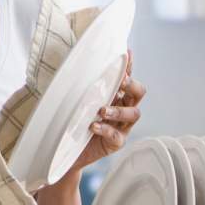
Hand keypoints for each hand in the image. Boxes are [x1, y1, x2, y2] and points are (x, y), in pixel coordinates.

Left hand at [71, 49, 146, 172]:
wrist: (65, 151)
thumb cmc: (71, 123)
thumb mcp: (74, 102)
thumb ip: (79, 89)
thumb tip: (70, 68)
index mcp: (114, 96)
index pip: (125, 78)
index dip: (128, 66)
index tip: (126, 53)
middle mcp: (122, 109)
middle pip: (138, 93)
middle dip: (132, 85)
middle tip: (121, 82)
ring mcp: (121, 126)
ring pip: (133, 114)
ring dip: (118, 110)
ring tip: (102, 110)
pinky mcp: (116, 142)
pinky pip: (117, 135)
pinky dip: (106, 129)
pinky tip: (94, 126)